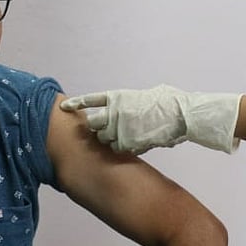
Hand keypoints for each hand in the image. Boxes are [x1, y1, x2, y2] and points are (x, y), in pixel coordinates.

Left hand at [60, 85, 240, 153]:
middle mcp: (114, 112)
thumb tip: (134, 103)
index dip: (76, 104)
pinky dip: (122, 150)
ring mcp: (120, 129)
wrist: (181, 115)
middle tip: (104, 131)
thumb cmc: (169, 102)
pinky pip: (116, 150)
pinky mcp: (127, 144)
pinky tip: (132, 146)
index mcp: (118, 97)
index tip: (64, 107)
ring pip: (102, 139)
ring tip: (122, 138)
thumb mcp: (148, 95)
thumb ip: (134, 101)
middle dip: (96, 128)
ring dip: (108, 141)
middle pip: (92, 124)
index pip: (90, 100)